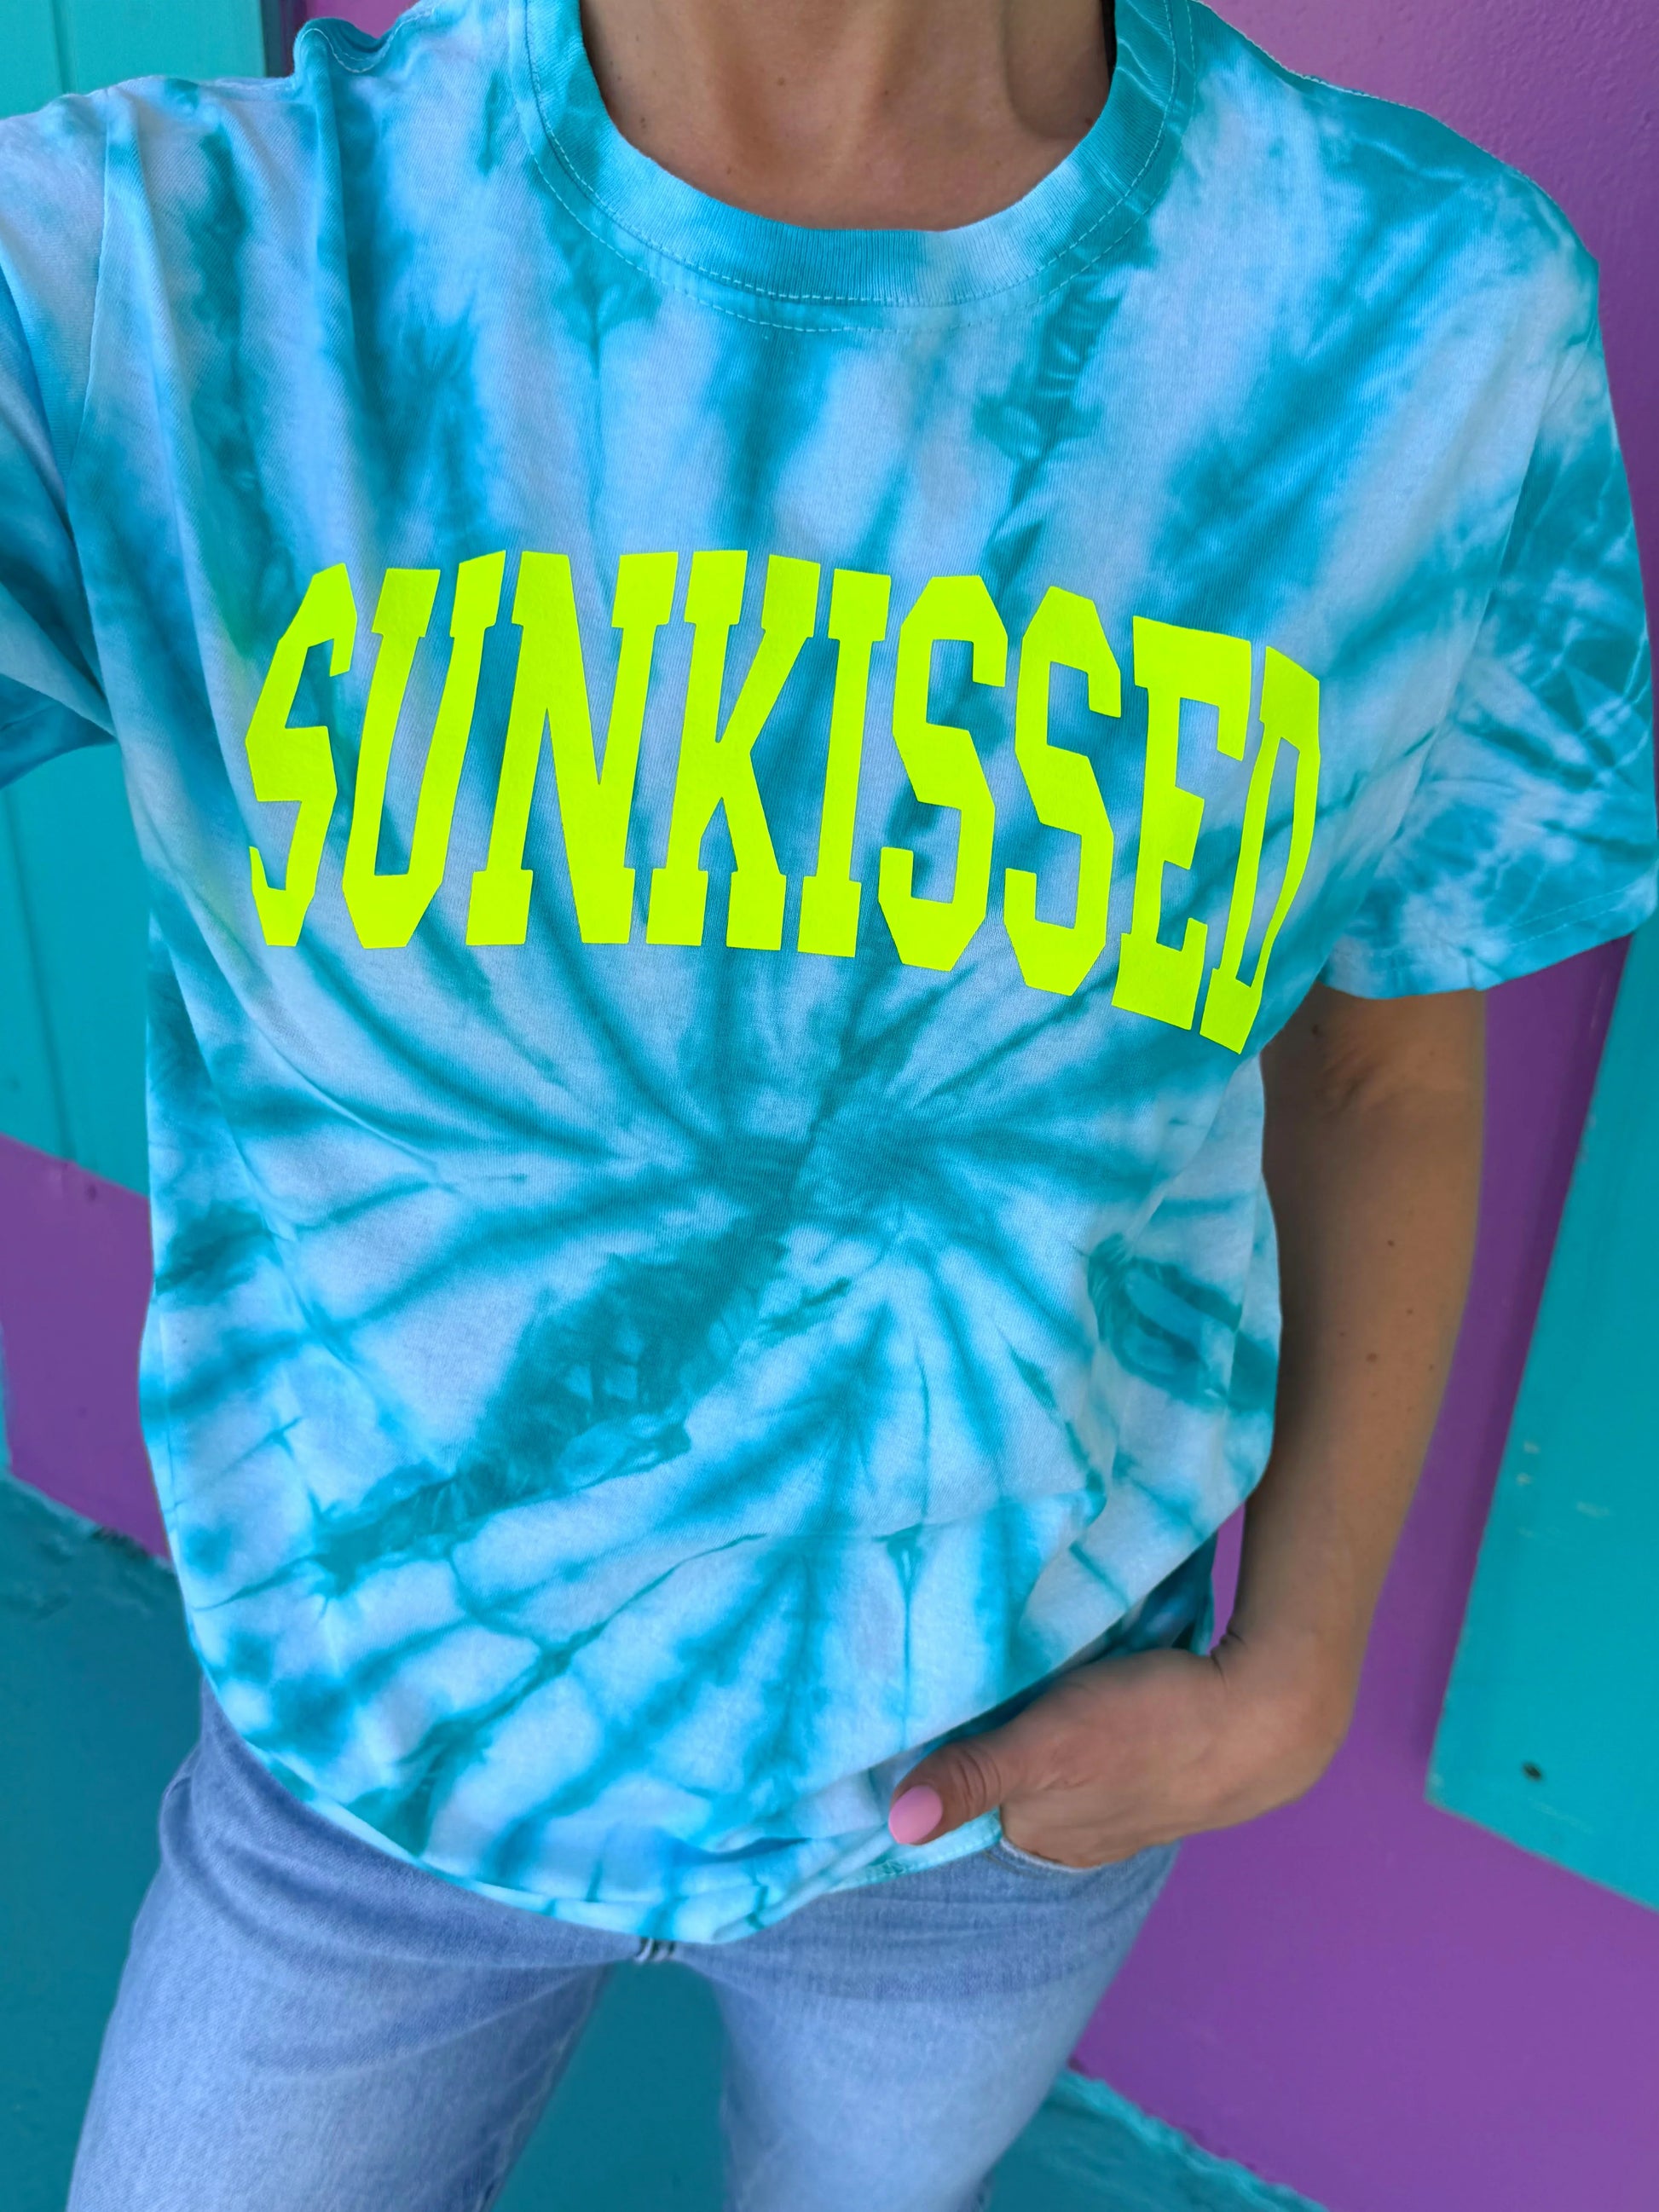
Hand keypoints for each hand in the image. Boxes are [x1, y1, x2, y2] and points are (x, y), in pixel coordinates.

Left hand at [886, 1630, 1354, 1866]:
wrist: (1268, 1715)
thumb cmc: (1150, 1728)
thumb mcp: (1049, 1744)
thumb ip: (975, 1775)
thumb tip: (896, 1825)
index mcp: (1041, 1834)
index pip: (964, 1802)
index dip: (938, 1762)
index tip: (912, 1717)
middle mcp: (1075, 1835)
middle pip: (1005, 1785)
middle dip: (981, 1744)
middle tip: (956, 1681)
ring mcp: (1121, 1810)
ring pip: (1051, 1769)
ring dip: (1034, 1732)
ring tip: (1014, 1682)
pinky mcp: (1157, 1773)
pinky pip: (1097, 1751)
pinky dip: (1082, 1726)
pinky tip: (1083, 1690)